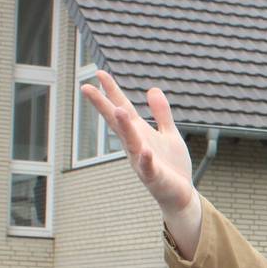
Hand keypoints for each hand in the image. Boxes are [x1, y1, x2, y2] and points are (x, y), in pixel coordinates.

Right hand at [80, 72, 200, 252]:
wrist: (181, 194)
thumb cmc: (172, 165)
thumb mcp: (168, 133)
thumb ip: (161, 113)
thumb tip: (152, 88)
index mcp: (139, 133)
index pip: (122, 108)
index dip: (112, 91)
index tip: (98, 73)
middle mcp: (135, 145)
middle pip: (117, 123)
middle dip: (103, 106)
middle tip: (86, 87)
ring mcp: (141, 161)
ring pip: (131, 142)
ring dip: (124, 128)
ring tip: (119, 110)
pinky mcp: (154, 176)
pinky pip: (148, 167)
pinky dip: (146, 160)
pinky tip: (145, 150)